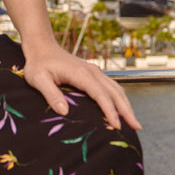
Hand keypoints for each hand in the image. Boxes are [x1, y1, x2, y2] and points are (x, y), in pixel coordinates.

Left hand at [21, 42, 140, 130]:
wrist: (42, 46)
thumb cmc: (38, 64)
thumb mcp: (38, 79)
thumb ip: (50, 94)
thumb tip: (65, 112)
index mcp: (81, 74)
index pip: (101, 95)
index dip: (110, 111)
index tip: (117, 126)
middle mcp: (92, 72)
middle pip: (116, 92)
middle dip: (127, 110)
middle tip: (136, 128)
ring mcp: (94, 72)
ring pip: (117, 89)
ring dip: (127, 105)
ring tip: (134, 123)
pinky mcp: (93, 74)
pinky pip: (111, 87)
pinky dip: (120, 99)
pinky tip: (122, 110)